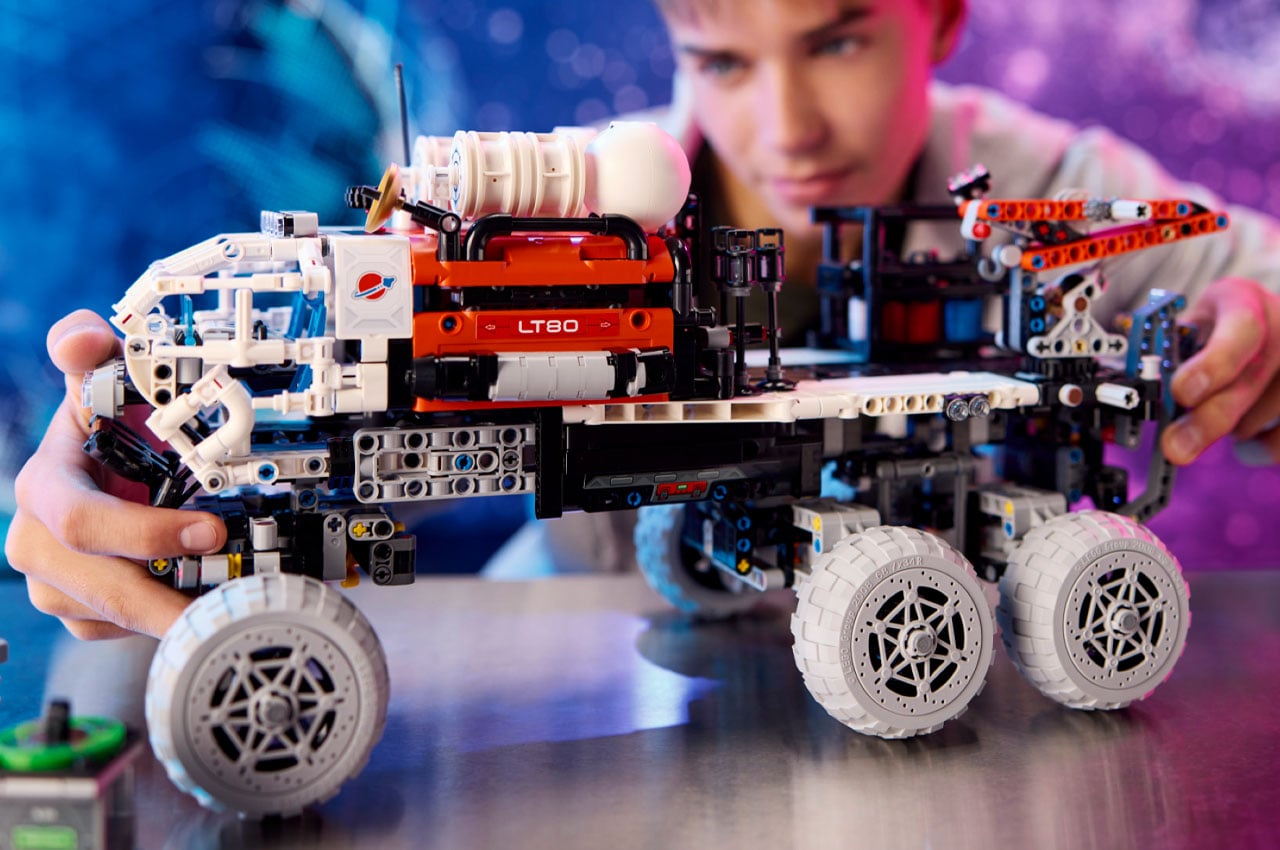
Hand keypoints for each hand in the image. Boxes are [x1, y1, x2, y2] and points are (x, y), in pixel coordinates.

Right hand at [4, 311, 226, 639]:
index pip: (82, 522)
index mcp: (45, 488)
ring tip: (226, 607)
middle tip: (230, 593)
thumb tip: (81, 338)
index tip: (209, 529)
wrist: (99, 472)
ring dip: (171, 616)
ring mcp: (57, 584)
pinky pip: (116, 634)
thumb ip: (87, 351)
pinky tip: (195, 607)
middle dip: (169, 595)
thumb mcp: (96, 383)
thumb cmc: (101, 433)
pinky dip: (159, 625)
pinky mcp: (79, 613)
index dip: (145, 531)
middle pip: (101, 587)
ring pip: (111, 618)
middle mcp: (39, 542)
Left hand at [1162, 278, 1279, 464]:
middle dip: (1208, 420)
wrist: (1266, 321)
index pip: (1240, 330)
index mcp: (1242, 300)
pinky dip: (1260, 446)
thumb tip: (1140, 388)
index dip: (1213, 365)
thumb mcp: (1193, 320)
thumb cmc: (1219, 323)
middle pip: (1251, 380)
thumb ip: (1172, 351)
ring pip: (1263, 414)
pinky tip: (1245, 438)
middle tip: (1176, 447)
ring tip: (1215, 411)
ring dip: (1231, 426)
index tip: (1181, 393)